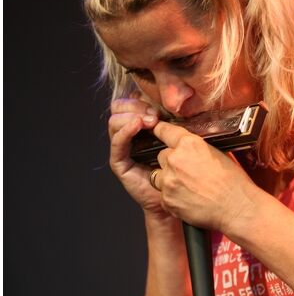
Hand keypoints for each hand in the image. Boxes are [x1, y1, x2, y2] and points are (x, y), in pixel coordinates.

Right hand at [108, 97, 167, 215]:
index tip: (157, 106)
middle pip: (117, 108)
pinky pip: (117, 142)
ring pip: (114, 121)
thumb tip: (172, 102)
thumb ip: (169, 120)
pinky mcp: (118, 162)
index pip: (128, 102)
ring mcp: (121, 148)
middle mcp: (126, 134)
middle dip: (135, 106)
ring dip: (132, 116)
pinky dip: (126, 130)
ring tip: (150, 121)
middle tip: (154, 113)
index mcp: (138, 125)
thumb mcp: (175, 137)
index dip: (140, 100)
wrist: (173, 195)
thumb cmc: (177, 167)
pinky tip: (137, 125)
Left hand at [152, 120, 256, 229]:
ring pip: (158, 176)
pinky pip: (163, 196)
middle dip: (171, 162)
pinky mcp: (167, 199)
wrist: (236, 208)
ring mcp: (169, 181)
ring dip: (168, 180)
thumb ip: (197, 149)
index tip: (156, 130)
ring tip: (186, 187)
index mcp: (189, 144)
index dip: (161, 130)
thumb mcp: (217, 154)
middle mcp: (175, 160)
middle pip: (162, 156)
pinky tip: (188, 199)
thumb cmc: (233, 183)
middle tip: (186, 171)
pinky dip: (172, 198)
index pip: (165, 131)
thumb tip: (189, 149)